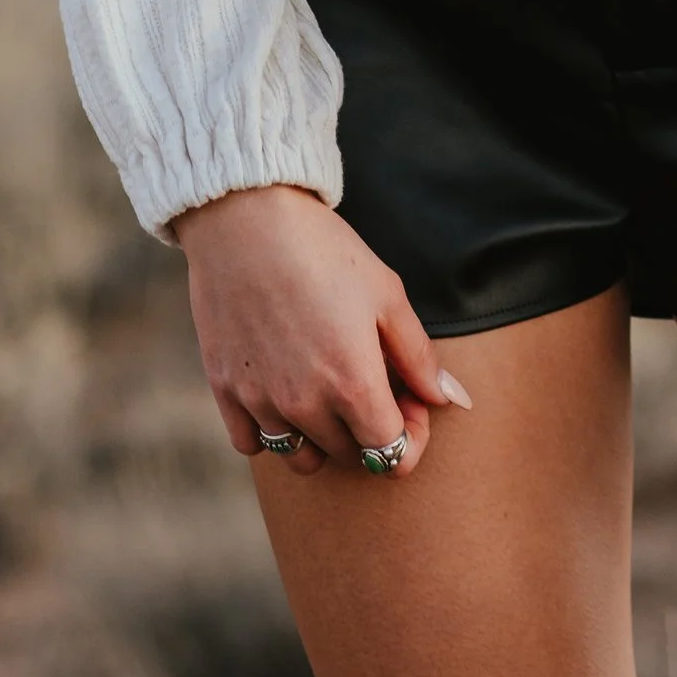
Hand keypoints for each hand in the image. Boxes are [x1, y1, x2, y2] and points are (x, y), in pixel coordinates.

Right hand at [173, 183, 471, 475]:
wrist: (246, 218)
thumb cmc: (324, 250)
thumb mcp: (386, 294)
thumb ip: (420, 358)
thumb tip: (451, 401)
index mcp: (353, 385)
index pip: (391, 456)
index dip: (412, 438)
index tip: (410, 405)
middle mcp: (305, 405)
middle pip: (350, 455)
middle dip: (371, 430)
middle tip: (373, 382)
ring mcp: (261, 401)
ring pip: (301, 458)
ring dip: (323, 438)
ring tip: (328, 391)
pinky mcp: (225, 391)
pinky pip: (252, 444)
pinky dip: (272, 431)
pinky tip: (283, 392)